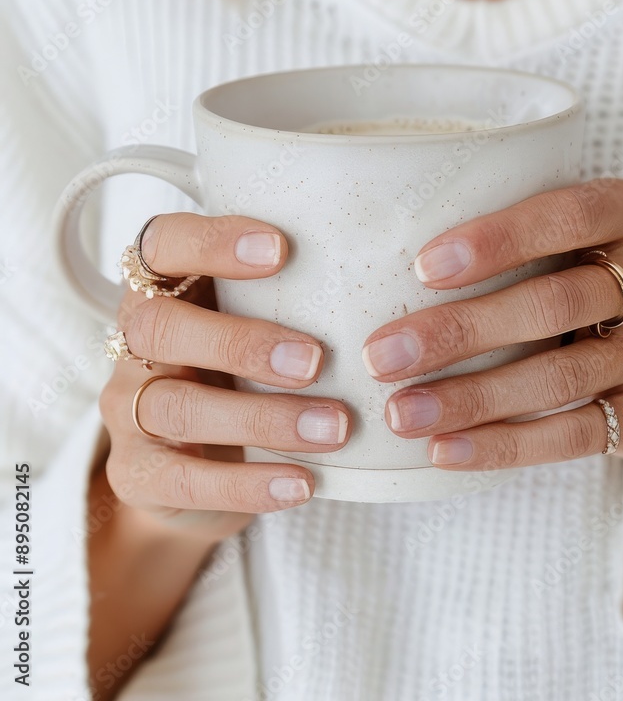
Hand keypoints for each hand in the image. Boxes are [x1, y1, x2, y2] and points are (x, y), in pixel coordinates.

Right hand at [99, 213, 351, 544]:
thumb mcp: (260, 320)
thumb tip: (392, 273)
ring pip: (179, 407)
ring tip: (335, 428)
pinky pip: (184, 480)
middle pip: (161, 328)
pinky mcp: (136, 474)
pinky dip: (249, 483)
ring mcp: (125, 409)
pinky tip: (303, 482)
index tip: (282, 250)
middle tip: (317, 361)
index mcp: (162, 286)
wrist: (197, 471)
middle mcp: (134, 342)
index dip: (213, 243)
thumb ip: (293, 292)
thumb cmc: (245, 370)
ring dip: (264, 418)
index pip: (164, 245)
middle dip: (242, 343)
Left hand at [362, 180, 622, 499]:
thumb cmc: (594, 280)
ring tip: (401, 412)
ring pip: (559, 377)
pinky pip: (575, 435)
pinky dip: (504, 444)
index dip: (497, 240)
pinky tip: (446, 449)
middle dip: (460, 332)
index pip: (568, 216)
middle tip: (383, 355)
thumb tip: (385, 262)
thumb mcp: (578, 239)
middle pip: (553, 303)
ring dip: (471, 398)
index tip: (423, 268)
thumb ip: (517, 236)